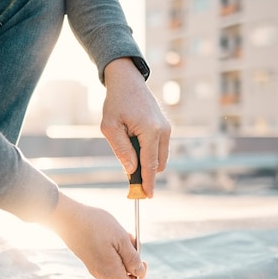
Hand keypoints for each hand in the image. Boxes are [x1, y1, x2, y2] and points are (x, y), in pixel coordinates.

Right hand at [44, 192, 146, 278]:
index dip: (139, 277)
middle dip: (131, 259)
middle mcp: (101, 273)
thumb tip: (140, 272)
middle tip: (130, 241)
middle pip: (124, 276)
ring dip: (123, 251)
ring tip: (119, 234)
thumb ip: (132, 258)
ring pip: (117, 265)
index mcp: (110, 271)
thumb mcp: (121, 238)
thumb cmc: (93, 225)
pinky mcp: (90, 259)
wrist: (68, 218)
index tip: (141, 261)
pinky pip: (108, 259)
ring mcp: (94, 266)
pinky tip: (111, 235)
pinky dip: (114, 249)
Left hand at [101, 58, 170, 197]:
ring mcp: (167, 129)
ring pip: (160, 158)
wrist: (128, 82)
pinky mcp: (166, 128)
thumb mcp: (110, 127)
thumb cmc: (116, 103)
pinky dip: (148, 153)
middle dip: (145, 173)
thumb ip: (121, 150)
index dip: (148, 182)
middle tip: (128, 176)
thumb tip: (132, 170)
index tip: (147, 197)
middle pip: (158, 164)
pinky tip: (134, 146)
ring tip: (128, 153)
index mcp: (151, 131)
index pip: (150, 164)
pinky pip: (159, 149)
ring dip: (146, 162)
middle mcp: (163, 131)